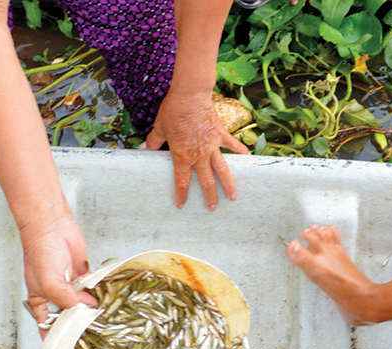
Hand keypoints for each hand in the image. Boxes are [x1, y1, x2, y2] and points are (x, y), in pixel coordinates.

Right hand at [20, 217, 97, 336]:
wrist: (52, 226)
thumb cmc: (40, 251)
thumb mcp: (49, 283)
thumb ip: (67, 300)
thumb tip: (87, 309)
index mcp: (41, 301)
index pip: (47, 326)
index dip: (56, 338)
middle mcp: (56, 296)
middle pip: (70, 317)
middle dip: (80, 325)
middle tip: (94, 338)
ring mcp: (71, 287)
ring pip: (84, 305)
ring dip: (93, 311)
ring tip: (105, 322)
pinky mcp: (84, 277)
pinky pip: (94, 290)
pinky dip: (100, 295)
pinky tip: (108, 302)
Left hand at [145, 89, 249, 210]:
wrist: (190, 95)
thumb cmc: (173, 111)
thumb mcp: (159, 127)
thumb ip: (154, 141)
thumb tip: (144, 148)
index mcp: (182, 156)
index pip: (182, 181)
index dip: (181, 195)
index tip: (181, 205)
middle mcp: (199, 155)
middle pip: (206, 181)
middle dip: (210, 197)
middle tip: (212, 208)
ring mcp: (212, 146)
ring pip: (222, 170)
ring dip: (228, 185)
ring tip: (233, 197)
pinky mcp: (220, 135)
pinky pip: (232, 146)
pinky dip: (240, 152)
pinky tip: (247, 159)